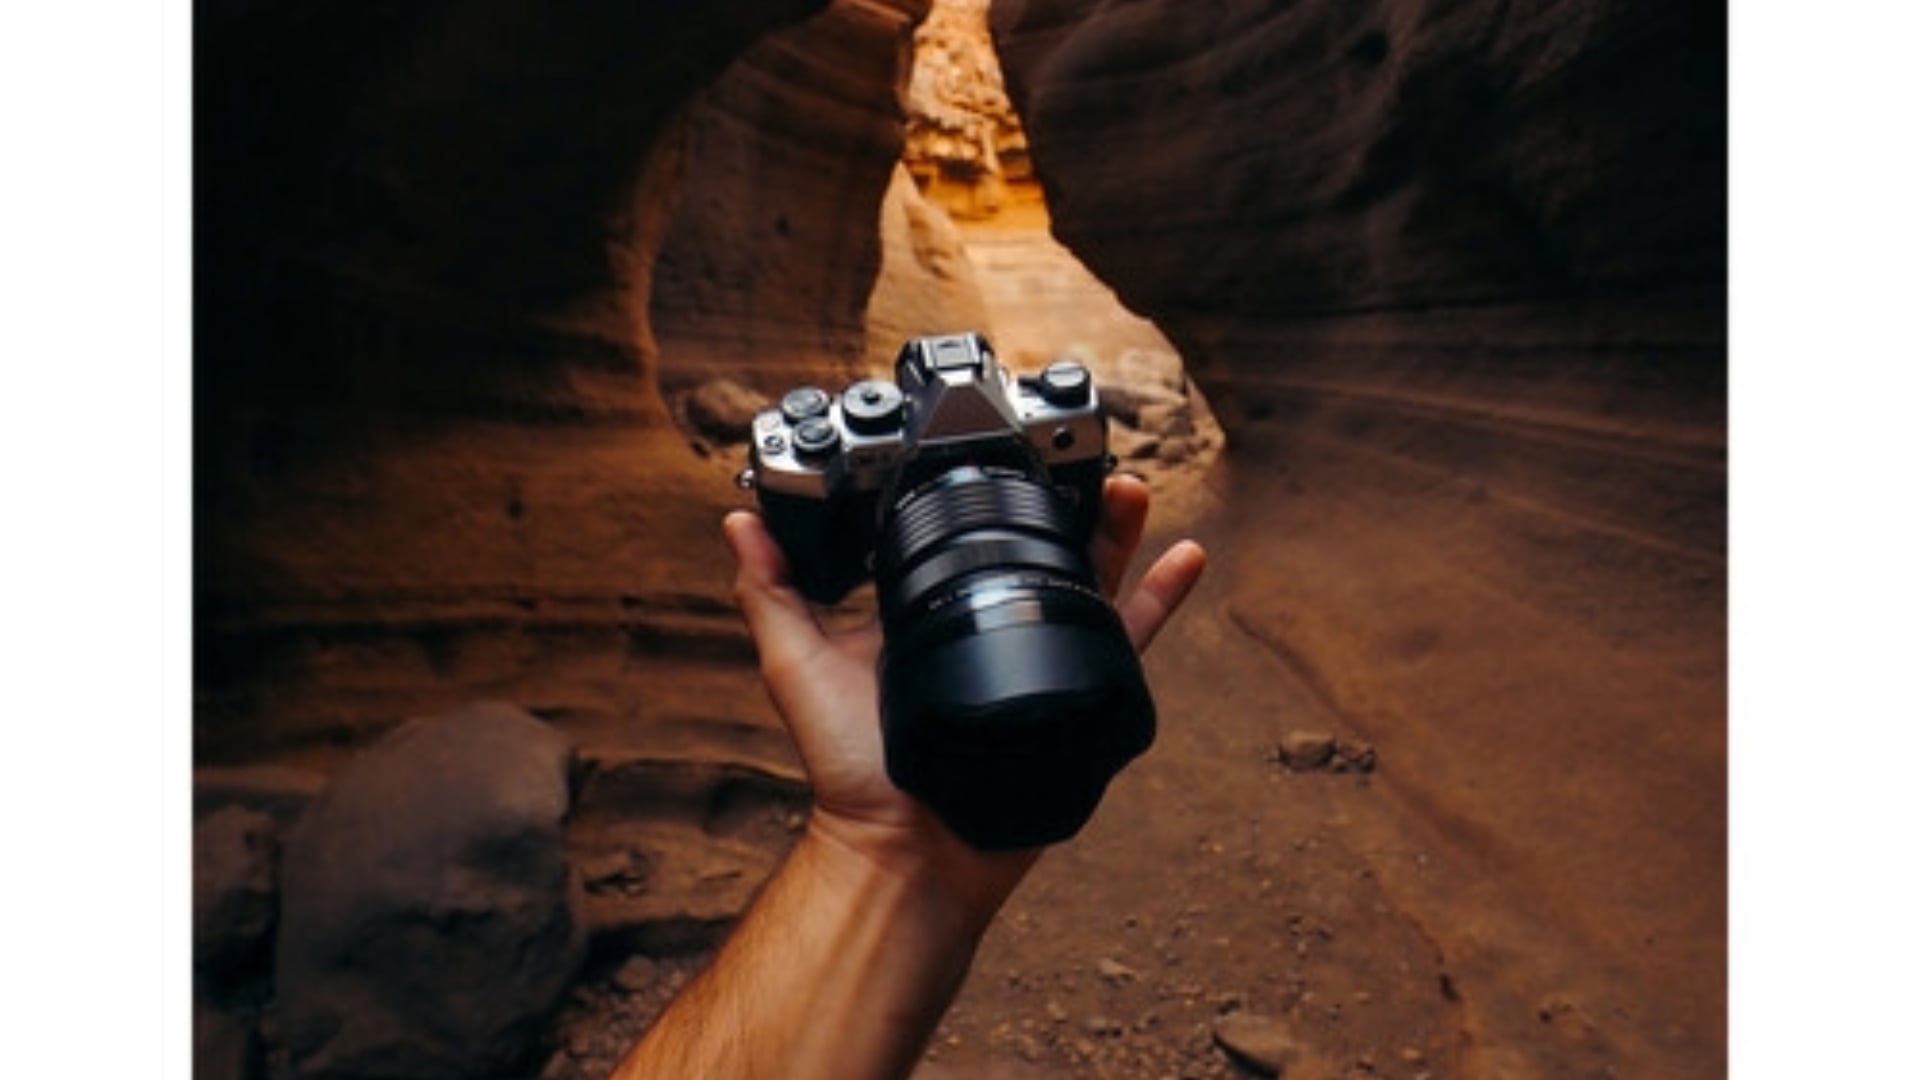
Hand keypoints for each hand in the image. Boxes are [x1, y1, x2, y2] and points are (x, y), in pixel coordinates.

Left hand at [724, 474, 1206, 916]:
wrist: (909, 850)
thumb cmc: (849, 770)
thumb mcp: (795, 666)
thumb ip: (770, 593)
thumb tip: (739, 518)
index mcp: (924, 613)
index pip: (959, 536)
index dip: (983, 491)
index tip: (1000, 443)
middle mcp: (982, 628)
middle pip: (1035, 547)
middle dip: (1064, 500)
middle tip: (1082, 455)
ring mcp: (1032, 660)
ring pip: (1087, 580)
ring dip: (1116, 532)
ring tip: (1132, 486)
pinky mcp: (1074, 696)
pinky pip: (1128, 643)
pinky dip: (1161, 601)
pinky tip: (1187, 558)